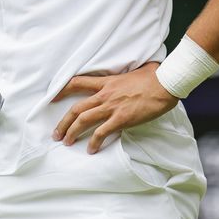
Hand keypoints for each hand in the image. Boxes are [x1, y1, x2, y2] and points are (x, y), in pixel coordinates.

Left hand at [52, 63, 177, 153]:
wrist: (166, 84)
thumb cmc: (155, 76)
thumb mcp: (138, 69)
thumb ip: (131, 71)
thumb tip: (141, 68)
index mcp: (107, 82)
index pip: (77, 83)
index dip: (62, 90)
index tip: (53, 98)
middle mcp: (105, 95)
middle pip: (76, 108)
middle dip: (63, 122)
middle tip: (56, 133)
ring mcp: (112, 107)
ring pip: (84, 120)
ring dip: (72, 133)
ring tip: (67, 142)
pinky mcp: (121, 119)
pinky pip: (102, 133)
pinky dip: (94, 142)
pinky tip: (91, 150)